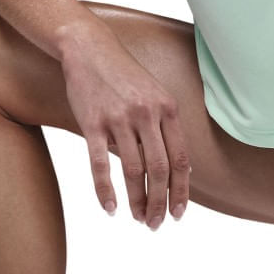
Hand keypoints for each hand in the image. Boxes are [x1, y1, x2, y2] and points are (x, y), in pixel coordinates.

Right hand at [59, 21, 189, 228]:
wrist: (91, 49)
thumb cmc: (125, 75)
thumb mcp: (156, 93)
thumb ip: (168, 126)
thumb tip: (182, 168)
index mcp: (167, 107)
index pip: (180, 158)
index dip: (182, 190)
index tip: (179, 213)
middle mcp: (147, 113)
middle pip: (159, 169)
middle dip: (161, 202)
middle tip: (156, 224)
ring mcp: (119, 118)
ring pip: (133, 170)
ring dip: (137, 201)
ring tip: (139, 219)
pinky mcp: (93, 123)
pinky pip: (100, 164)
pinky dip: (106, 191)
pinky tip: (111, 208)